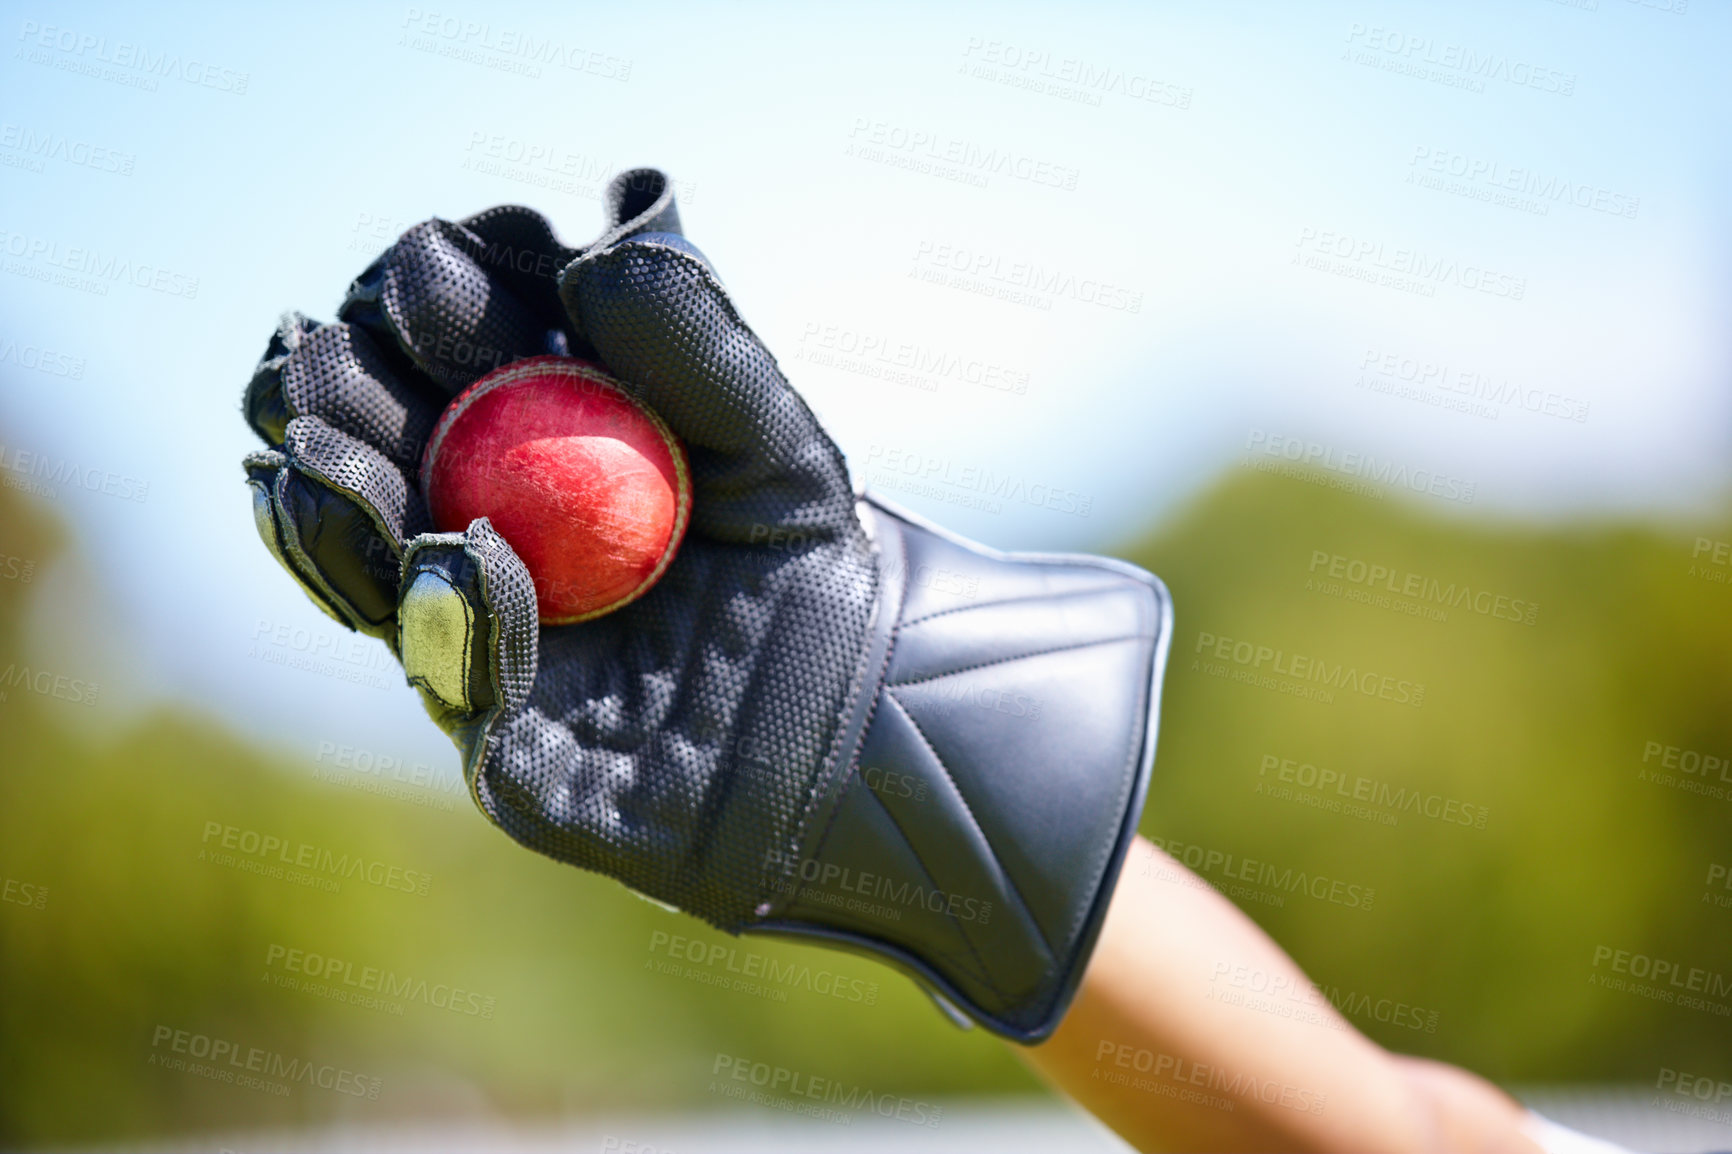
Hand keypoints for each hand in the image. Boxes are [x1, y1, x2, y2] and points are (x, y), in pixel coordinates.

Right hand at [241, 169, 1171, 1041]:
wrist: (875, 710)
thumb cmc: (813, 556)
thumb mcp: (772, 436)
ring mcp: (475, 639)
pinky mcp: (506, 748)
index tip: (439, 275)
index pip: (441, 352)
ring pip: (371, 573)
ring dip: (333, 511)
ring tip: (313, 454)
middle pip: (370, 455)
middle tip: (321, 355)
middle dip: (333, 400)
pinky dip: (459, 614)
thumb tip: (622, 208)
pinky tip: (456, 551)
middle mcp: (470, 530)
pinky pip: (462, 680)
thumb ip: (700, 337)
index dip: (423, 307)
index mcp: (519, 439)